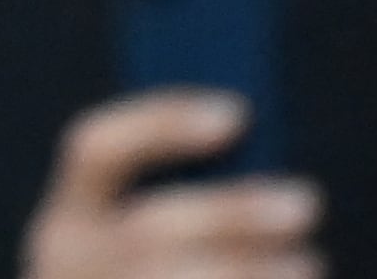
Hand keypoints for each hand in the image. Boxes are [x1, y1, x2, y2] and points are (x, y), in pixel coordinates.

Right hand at [23, 93, 324, 278]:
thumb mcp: (133, 240)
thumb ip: (177, 200)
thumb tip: (254, 154)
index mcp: (68, 222)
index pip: (97, 149)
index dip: (163, 122)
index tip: (239, 113)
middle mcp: (73, 267)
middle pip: (153, 227)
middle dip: (233, 211)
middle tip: (306, 200)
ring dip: (252, 270)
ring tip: (308, 262)